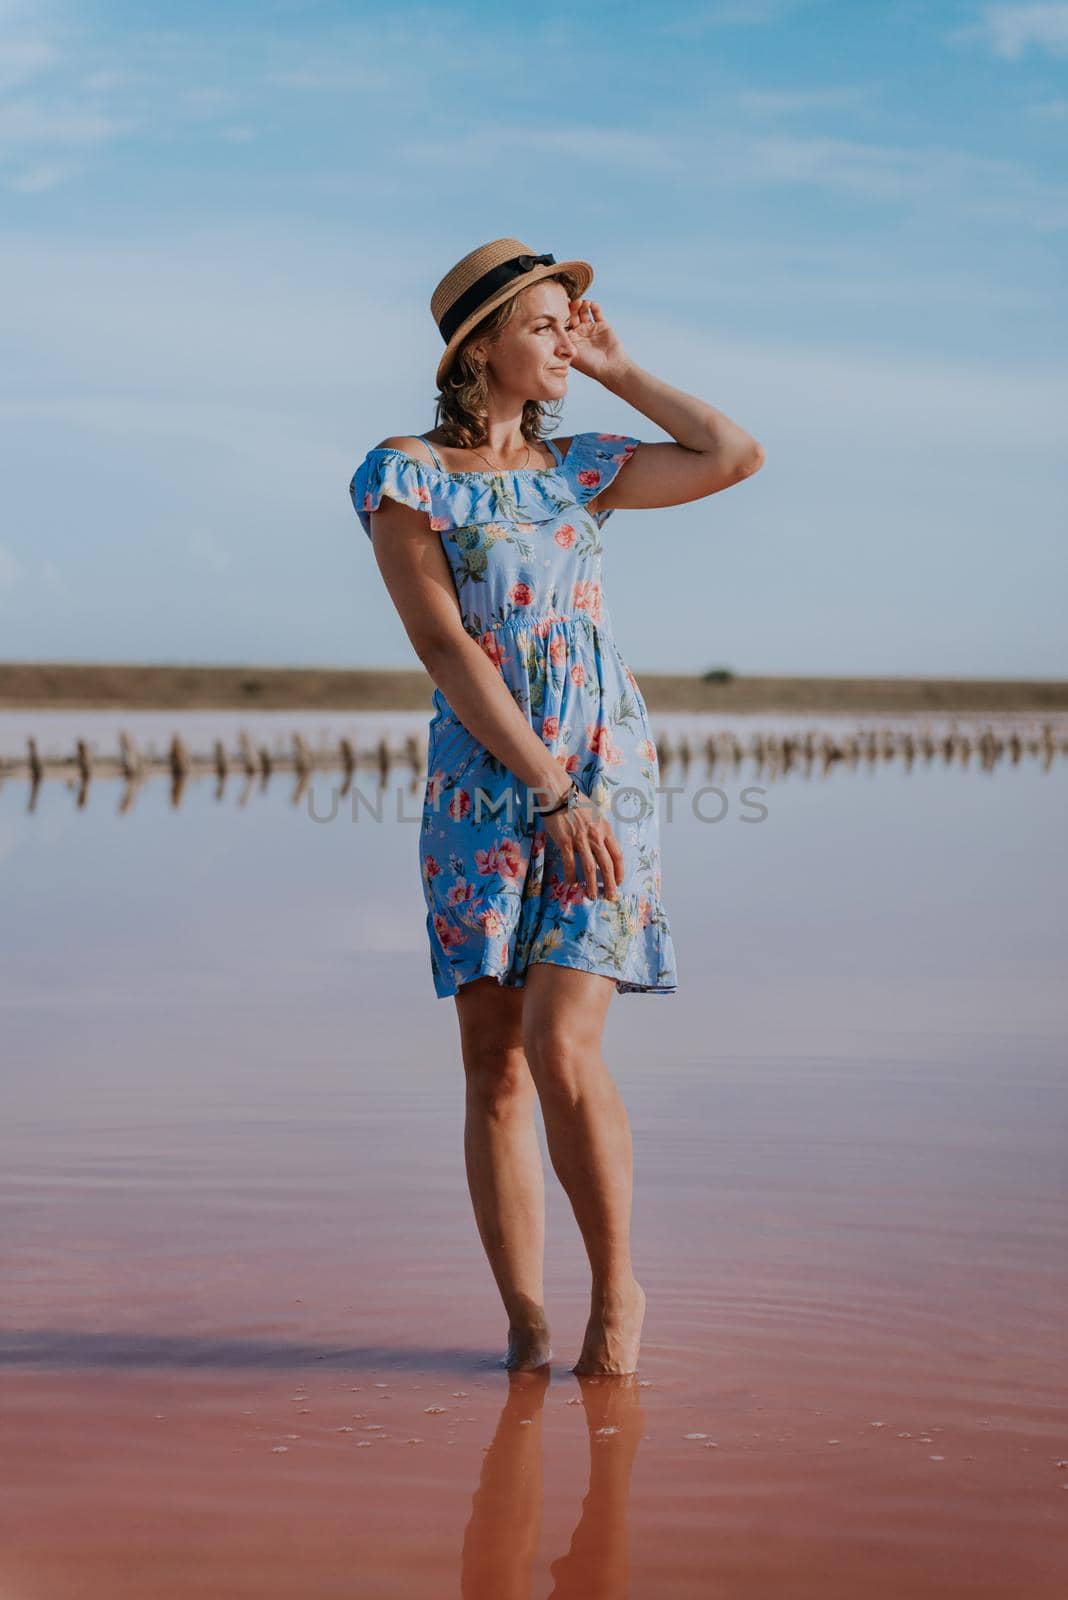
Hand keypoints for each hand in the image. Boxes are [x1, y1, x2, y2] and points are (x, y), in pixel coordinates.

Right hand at [540, 784, 624, 901]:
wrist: (559, 793)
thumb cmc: (577, 802)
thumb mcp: (596, 815)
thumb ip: (600, 831)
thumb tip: (603, 846)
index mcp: (605, 830)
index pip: (617, 855)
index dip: (620, 871)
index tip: (619, 881)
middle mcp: (596, 836)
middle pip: (606, 865)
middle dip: (610, 884)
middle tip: (610, 896)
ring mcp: (580, 840)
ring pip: (590, 868)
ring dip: (591, 885)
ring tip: (592, 896)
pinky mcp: (565, 842)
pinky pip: (570, 864)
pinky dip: (571, 876)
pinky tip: (571, 884)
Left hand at [567, 297, 628, 384]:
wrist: (611, 367)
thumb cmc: (590, 365)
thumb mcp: (573, 354)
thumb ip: (564, 342)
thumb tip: (552, 330)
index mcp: (571, 340)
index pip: (564, 324)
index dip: (562, 315)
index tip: (559, 307)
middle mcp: (579, 333)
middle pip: (573, 316)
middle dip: (573, 308)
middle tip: (574, 302)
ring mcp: (590, 328)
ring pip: (584, 312)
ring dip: (583, 306)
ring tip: (584, 303)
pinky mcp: (602, 325)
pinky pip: (597, 313)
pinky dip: (594, 307)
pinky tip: (592, 304)